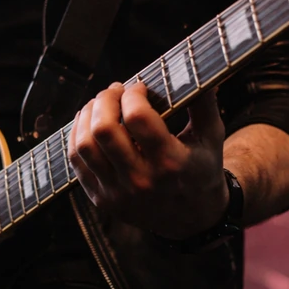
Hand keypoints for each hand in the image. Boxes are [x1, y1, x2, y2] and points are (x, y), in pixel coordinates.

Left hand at [68, 82, 229, 239]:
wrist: (193, 219)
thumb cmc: (201, 169)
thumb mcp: (211, 137)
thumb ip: (204, 103)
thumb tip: (200, 70)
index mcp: (171, 163)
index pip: (138, 118)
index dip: (134, 94)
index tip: (140, 88)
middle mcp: (142, 181)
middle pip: (104, 130)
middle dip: (105, 99)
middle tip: (116, 91)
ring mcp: (118, 193)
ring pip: (84, 145)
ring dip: (87, 115)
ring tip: (100, 104)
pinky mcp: (102, 200)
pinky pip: (76, 163)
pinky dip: (77, 136)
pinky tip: (89, 123)